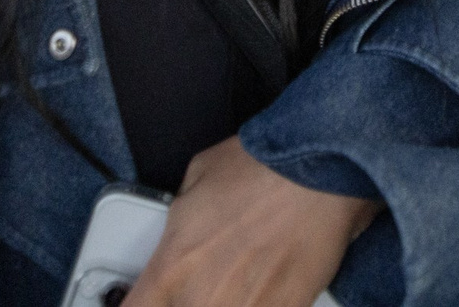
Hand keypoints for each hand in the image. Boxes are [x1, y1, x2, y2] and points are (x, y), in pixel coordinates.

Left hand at [122, 136, 378, 306]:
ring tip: (238, 283)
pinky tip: (264, 285)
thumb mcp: (197, 179)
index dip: (137, 305)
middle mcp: (200, 298)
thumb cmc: (263, 165)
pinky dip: (258, 301)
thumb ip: (179, 222)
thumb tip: (182, 232)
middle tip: (207, 283)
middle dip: (189, 298)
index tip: (149, 300)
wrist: (321, 169)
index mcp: (171, 267)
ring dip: (226, 300)